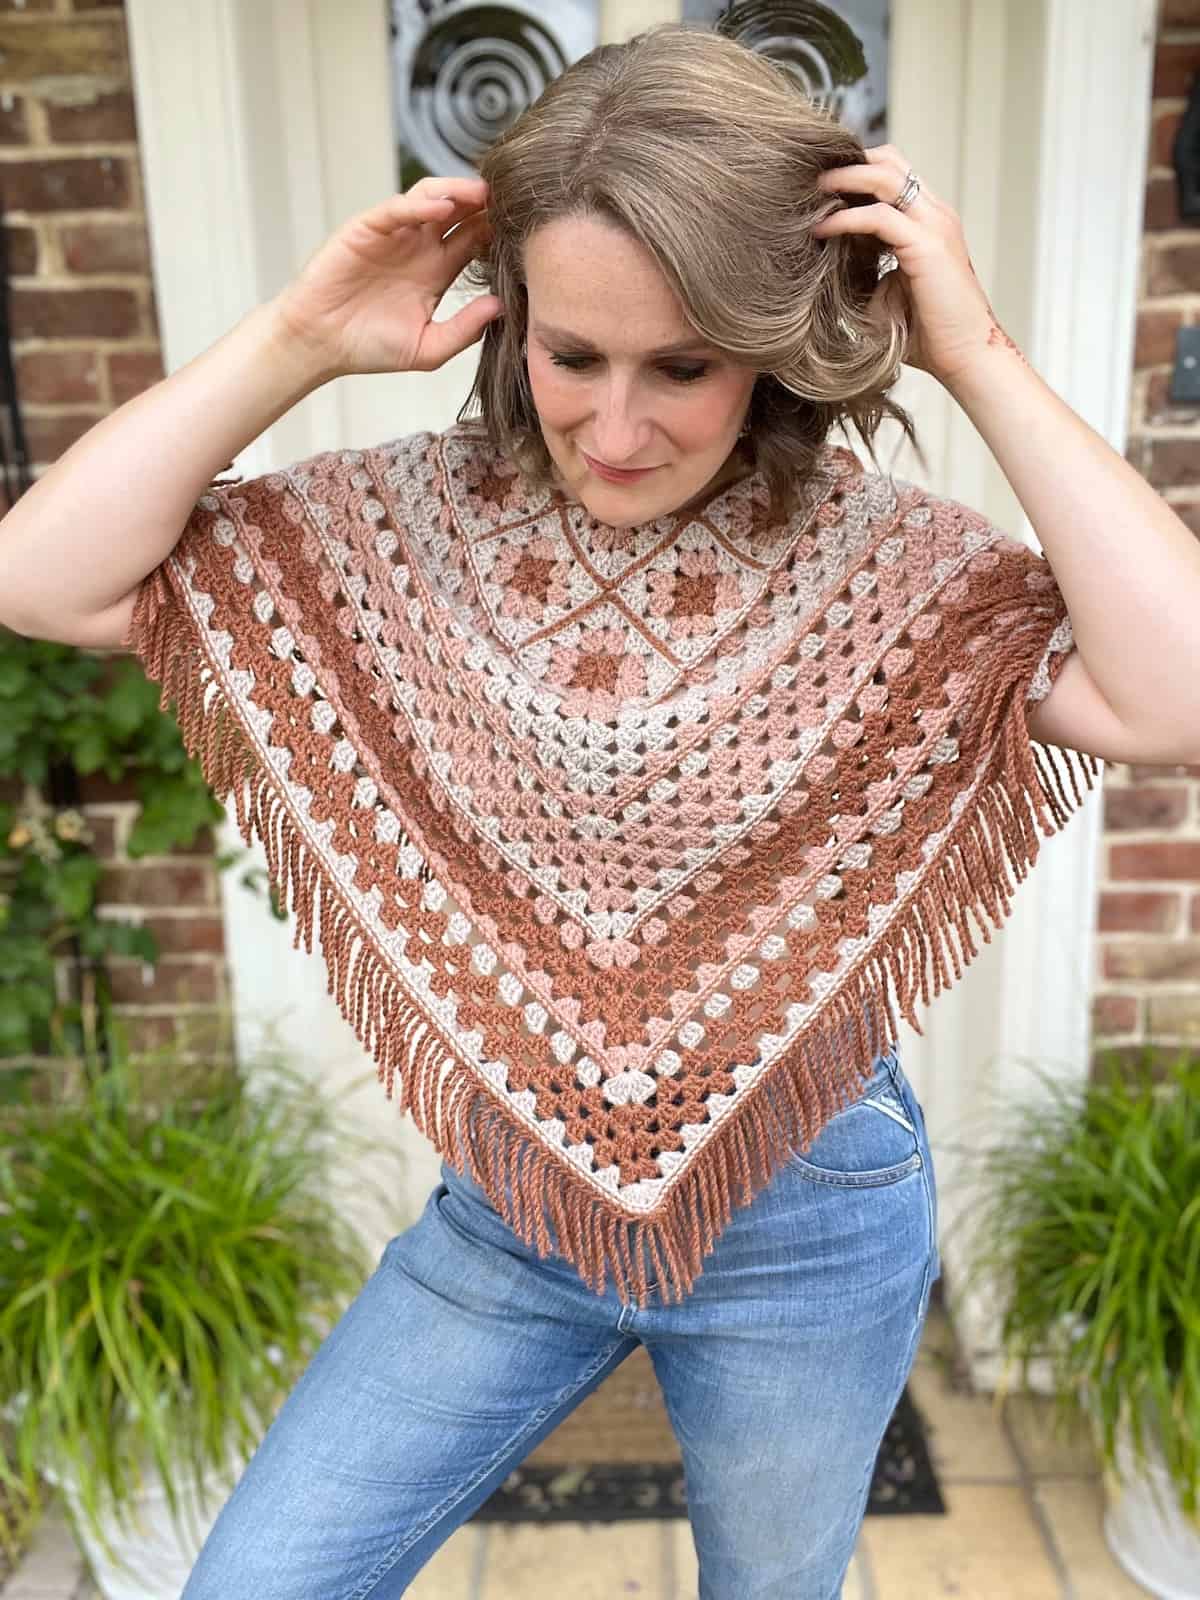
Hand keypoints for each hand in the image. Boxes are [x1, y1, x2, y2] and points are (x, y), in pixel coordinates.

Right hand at [270, 174, 502, 381]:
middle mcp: (420, 248)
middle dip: (485, 205)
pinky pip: (398, 209)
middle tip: (514, 199)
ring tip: (483, 195)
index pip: (475, 242)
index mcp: (437, 272)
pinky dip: (421, 205)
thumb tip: (502, 307)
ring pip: (432, 200)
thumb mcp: (428, 349)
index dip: (498, 234)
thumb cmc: (370, 349)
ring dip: (459, 193)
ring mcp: (395, 236)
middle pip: (460, 214)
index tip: (526, 231)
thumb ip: (465, 330)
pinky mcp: (368, 229)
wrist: (320, 345)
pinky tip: (444, 207)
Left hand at [812, 145, 1022, 389]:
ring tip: (810, 191)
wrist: (966, 358)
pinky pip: (879, 217)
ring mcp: (935, 226)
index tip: (818, 185)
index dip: (855, 170)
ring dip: (844, 179)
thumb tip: (826, 266)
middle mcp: (935, 215)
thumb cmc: (928, 334)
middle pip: (889, 160)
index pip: (892, 173)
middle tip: (809, 177)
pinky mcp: (927, 246)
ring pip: (885, 176)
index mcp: (928, 222)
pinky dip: (846, 219)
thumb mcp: (886, 293)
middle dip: (846, 162)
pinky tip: (822, 230)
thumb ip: (864, 270)